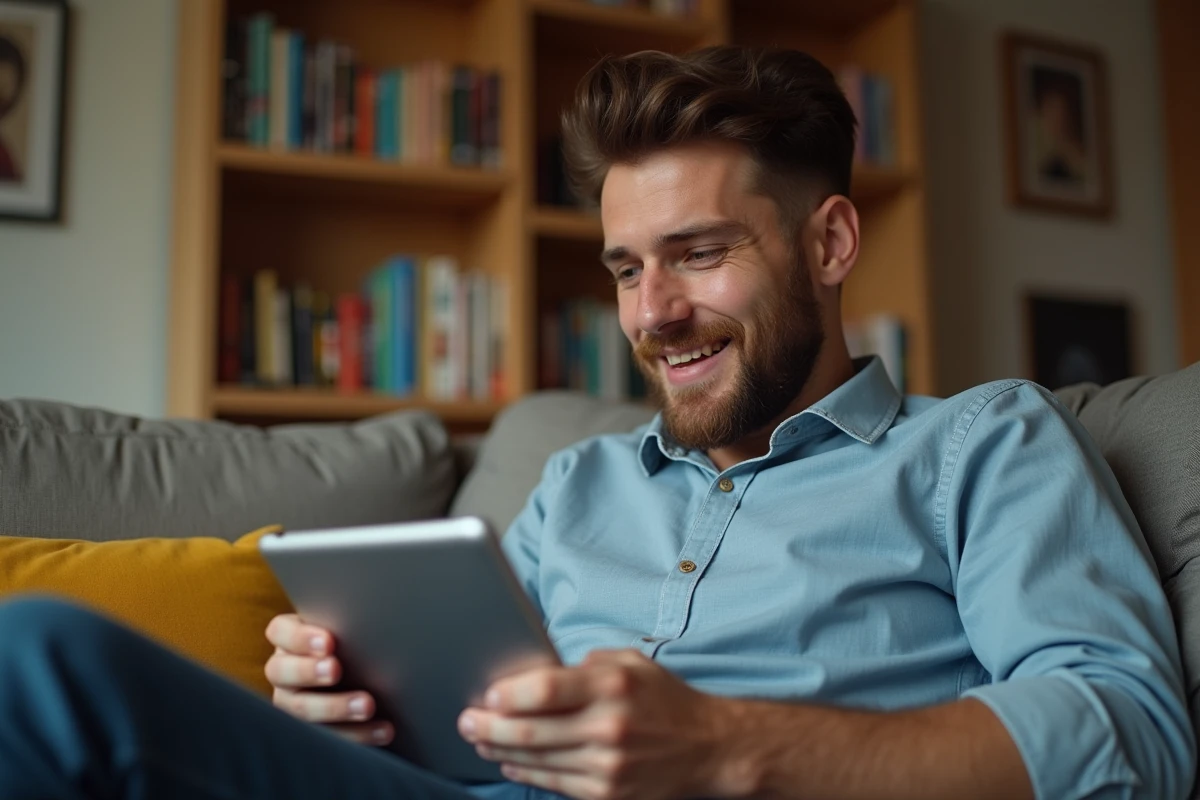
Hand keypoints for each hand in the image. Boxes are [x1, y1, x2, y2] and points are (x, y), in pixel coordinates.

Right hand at [264, 613, 393, 745]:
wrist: (367, 675)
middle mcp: (283, 671)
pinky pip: (325, 738)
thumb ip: (349, 625)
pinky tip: (382, 730)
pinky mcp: (308, 731)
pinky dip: (357, 734)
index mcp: (288, 639)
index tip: (328, 642)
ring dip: (335, 707)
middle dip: (309, 671)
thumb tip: (375, 622)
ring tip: (367, 706)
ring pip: (299, 709)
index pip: (280, 632)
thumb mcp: (348, 630)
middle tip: (336, 670)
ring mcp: (291, 703)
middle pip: (281, 671)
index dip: (300, 637)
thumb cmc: (355, 643)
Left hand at [457, 649, 733, 799]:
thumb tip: (538, 671)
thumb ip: (586, 666)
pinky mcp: (609, 795)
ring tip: (479, 740)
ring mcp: (608, 767)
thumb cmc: (665, 700)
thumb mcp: (631, 664)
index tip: (486, 694)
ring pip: (537, 762)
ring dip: (500, 751)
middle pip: (530, 732)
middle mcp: (608, 727)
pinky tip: (510, 761)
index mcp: (612, 686)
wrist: (710, 749)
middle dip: (488, 727)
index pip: (545, 690)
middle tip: (466, 721)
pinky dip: (527, 773)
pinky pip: (555, 784)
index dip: (508, 695)